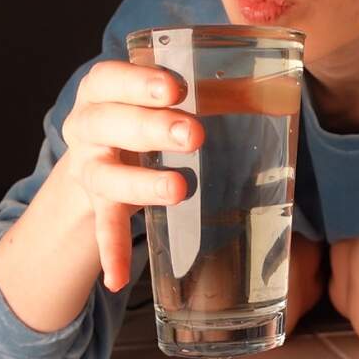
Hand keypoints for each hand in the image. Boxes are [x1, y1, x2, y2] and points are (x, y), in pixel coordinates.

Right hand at [61, 60, 203, 291]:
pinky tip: (118, 279)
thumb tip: (271, 92)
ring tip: (177, 190)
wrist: (94, 156)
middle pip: (109, 123)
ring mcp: (88, 166)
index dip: (139, 82)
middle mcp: (87, 126)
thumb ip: (200, 93)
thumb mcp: (158, 100)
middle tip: (193, 135)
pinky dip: (112, 250)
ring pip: (106, 175)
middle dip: (151, 128)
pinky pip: (103, 227)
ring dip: (142, 183)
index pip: (111, 79)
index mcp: (102, 91)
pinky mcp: (94, 203)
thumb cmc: (142, 116)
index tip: (176, 89)